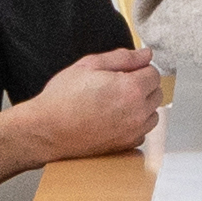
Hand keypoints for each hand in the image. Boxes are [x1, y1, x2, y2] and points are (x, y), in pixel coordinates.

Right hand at [0, 46, 171, 169]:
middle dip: (141, 86)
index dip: (138, 69)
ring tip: (115, 103)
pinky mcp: (126, 146)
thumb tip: (146, 54)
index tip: (123, 72)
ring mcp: (133, 132)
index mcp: (131, 89)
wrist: (46, 130)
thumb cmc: (62, 98)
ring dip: (141, 107)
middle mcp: (137, 113)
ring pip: (152, 114)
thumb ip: (123, 57)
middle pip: (156, 94)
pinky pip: (142, 132)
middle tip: (116, 86)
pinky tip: (114, 120)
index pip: (154, 73)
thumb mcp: (89, 65)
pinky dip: (134, 125)